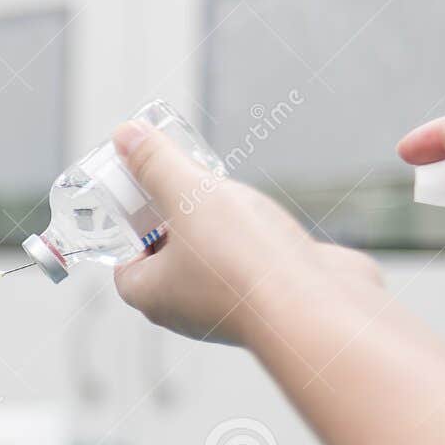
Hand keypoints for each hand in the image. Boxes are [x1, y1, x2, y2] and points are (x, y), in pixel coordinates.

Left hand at [110, 120, 380, 344]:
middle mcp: (185, 310)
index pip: (126, 264)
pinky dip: (254, 244)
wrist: (319, 308)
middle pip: (168, 259)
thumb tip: (125, 135)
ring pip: (212, 262)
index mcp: (151, 294)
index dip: (131, 229)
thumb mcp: (188, 194)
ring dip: (218, 230)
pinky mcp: (271, 303)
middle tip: (185, 185)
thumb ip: (156, 165)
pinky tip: (265, 221)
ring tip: (226, 196)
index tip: (144, 195)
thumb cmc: (243, 261)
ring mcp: (230, 309)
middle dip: (176, 221)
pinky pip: (252, 270)